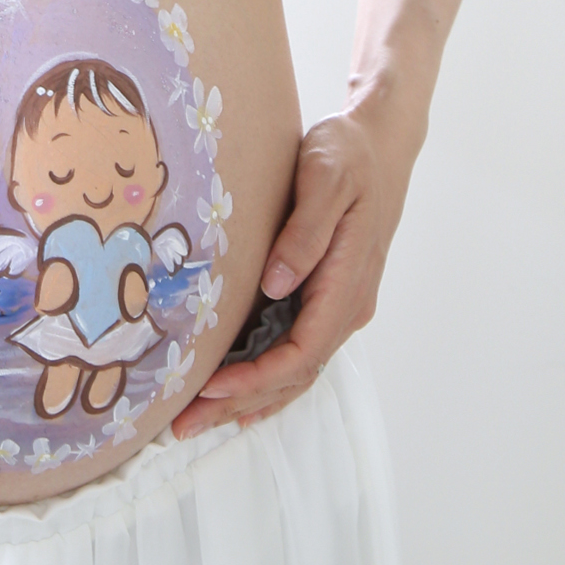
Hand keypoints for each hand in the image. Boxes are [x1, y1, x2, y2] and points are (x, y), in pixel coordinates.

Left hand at [170, 103, 418, 438]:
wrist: (380, 142)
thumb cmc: (349, 153)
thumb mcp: (326, 177)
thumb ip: (305, 231)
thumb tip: (276, 284)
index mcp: (348, 281)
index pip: (302, 352)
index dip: (256, 377)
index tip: (210, 387)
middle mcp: (349, 305)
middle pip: (295, 375)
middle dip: (240, 402)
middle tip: (184, 423)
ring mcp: (341, 305)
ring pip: (297, 372)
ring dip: (250, 400)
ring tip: (199, 420)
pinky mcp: (328, 297)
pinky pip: (300, 354)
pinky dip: (270, 382)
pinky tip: (241, 400)